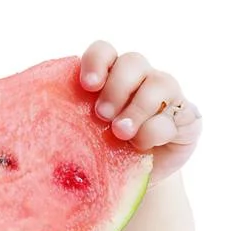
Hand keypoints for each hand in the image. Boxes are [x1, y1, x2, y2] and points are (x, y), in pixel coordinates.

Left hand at [79, 41, 200, 181]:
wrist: (135, 179)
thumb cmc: (101, 150)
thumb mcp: (83, 132)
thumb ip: (70, 116)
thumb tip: (42, 113)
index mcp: (110, 74)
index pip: (104, 50)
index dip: (96, 62)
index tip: (87, 86)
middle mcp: (140, 78)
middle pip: (133, 61)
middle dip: (116, 88)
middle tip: (102, 115)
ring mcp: (168, 95)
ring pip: (159, 82)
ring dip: (137, 107)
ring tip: (121, 132)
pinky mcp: (188, 118)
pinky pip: (177, 115)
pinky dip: (156, 130)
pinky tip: (143, 146)